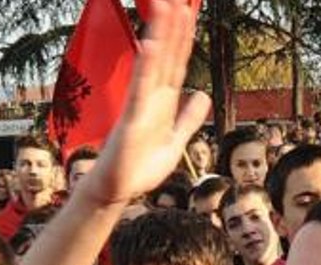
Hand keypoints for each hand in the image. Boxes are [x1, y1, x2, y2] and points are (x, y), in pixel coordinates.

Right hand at [79, 0, 210, 207]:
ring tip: (165, 8)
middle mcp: (152, 98)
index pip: (176, 64)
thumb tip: (203, 96)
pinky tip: (151, 48)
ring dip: (160, 37)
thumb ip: (189, 119)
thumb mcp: (174, 141)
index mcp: (163, 102)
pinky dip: (146, 70)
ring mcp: (141, 106)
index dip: (184, 39)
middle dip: (172, 27)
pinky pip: (141, 91)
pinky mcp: (132, 120)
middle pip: (166, 57)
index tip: (188, 12)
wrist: (117, 190)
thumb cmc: (140, 167)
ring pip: (154, 65)